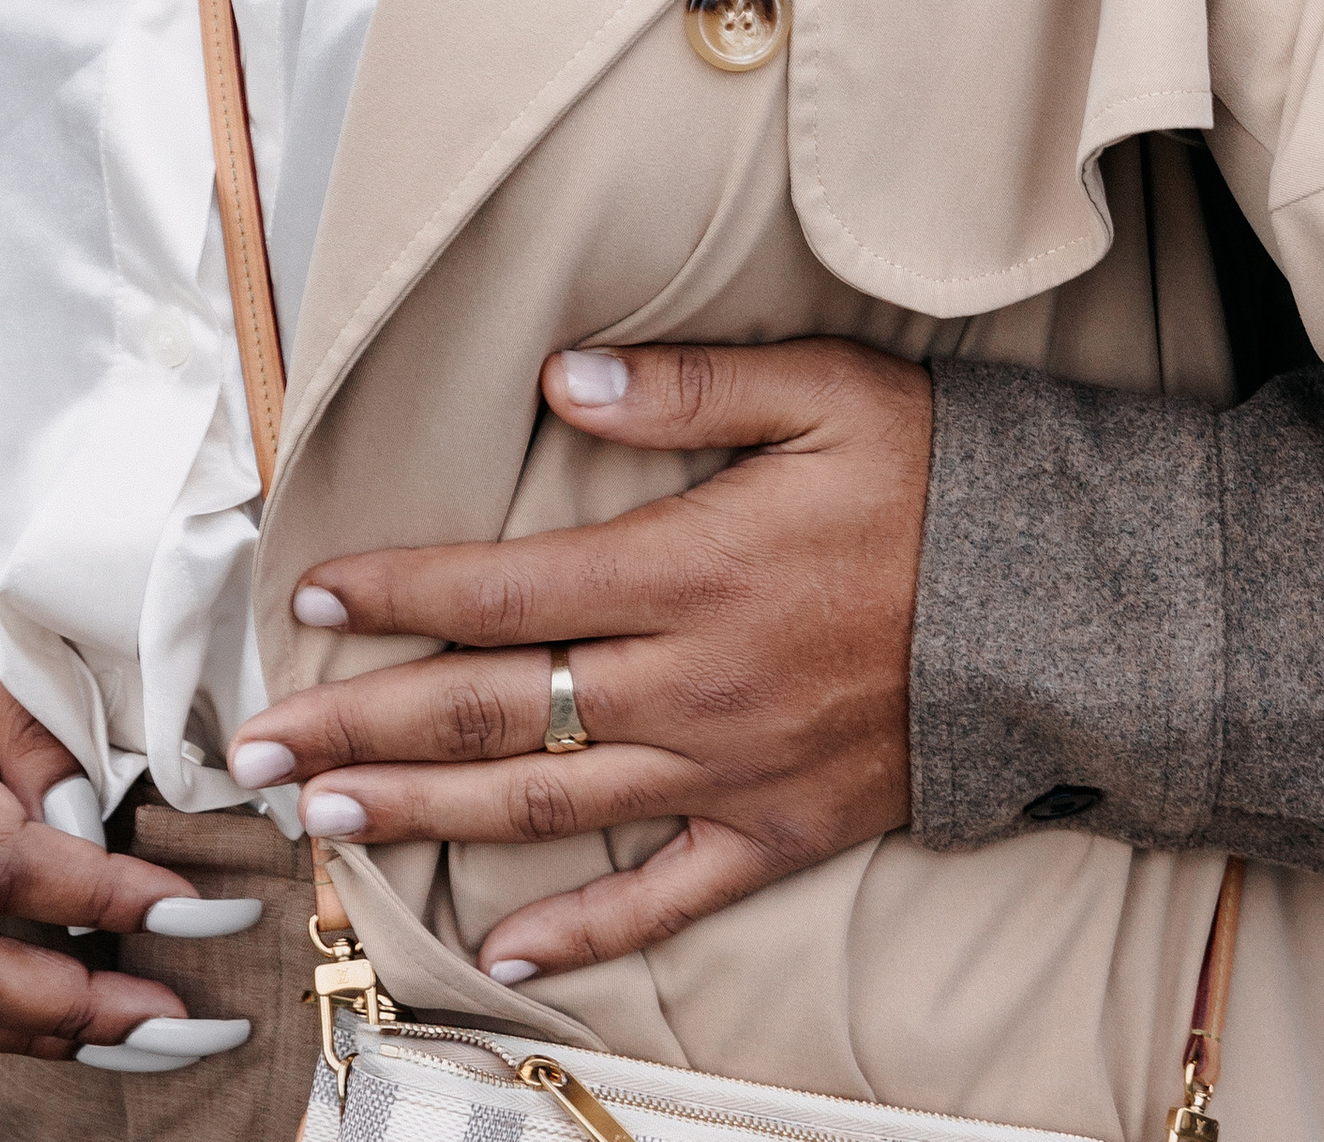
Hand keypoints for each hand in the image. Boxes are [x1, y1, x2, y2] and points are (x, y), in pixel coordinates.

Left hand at [234, 338, 932, 981]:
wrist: (1066, 608)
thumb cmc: (940, 481)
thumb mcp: (826, 391)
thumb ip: (692, 386)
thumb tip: (566, 376)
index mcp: (689, 569)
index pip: (506, 589)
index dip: (400, 592)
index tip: (312, 597)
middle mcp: (691, 682)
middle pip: (494, 710)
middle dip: (364, 723)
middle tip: (257, 745)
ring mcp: (731, 770)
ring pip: (546, 804)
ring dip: (423, 812)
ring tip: (323, 819)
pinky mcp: (780, 831)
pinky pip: (663, 898)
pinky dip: (578, 931)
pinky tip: (495, 946)